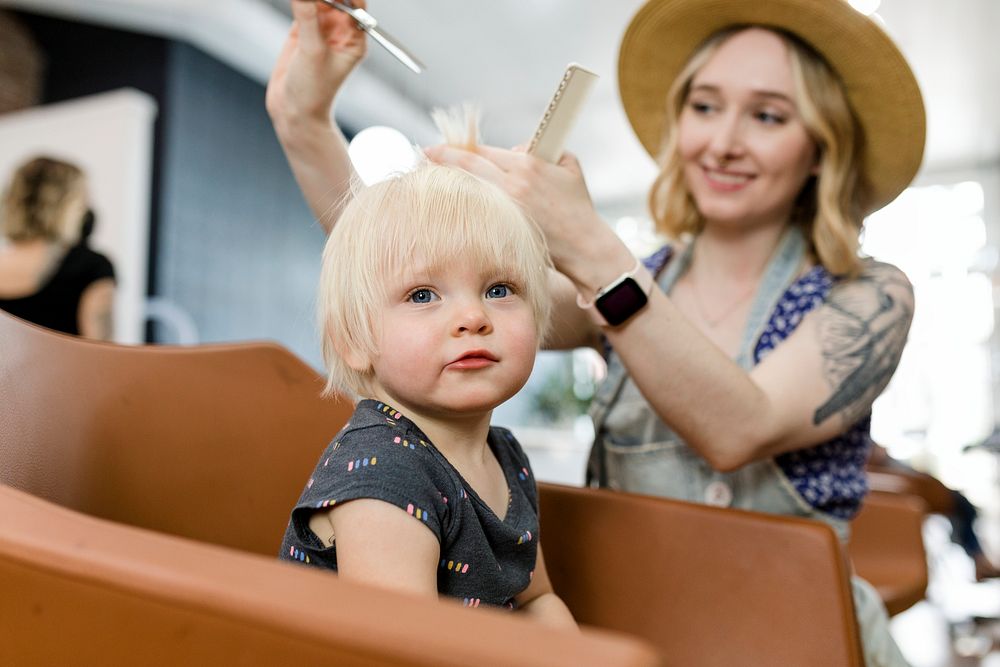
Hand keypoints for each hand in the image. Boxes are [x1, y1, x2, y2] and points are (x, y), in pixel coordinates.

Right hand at [266, 0, 367, 128]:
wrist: (294, 112)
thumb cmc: (313, 91)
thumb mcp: (312, 51)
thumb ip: (307, 17)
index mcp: (354, 40)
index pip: (354, 6)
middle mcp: (340, 33)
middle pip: (336, 0)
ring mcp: (320, 31)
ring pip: (317, 1)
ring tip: (298, 2)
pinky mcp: (301, 32)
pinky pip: (301, 6)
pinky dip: (297, 1)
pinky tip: (294, 2)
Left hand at [424, 145, 621, 281]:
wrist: (583, 244)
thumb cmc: (577, 204)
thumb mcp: (568, 164)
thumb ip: (540, 148)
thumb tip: (513, 149)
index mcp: (527, 165)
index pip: (483, 150)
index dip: (458, 146)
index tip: (440, 145)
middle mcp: (513, 185)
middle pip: (469, 165)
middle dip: (443, 157)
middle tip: (424, 153)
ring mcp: (507, 208)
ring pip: (470, 188)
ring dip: (449, 181)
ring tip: (430, 175)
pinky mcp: (506, 227)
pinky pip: (478, 210)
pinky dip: (463, 204)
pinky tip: (451, 203)